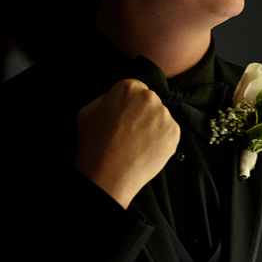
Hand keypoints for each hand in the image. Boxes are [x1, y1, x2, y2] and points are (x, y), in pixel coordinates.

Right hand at [75, 78, 179, 207]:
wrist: (108, 174)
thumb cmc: (95, 145)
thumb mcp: (87, 111)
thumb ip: (104, 99)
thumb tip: (113, 100)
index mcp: (128, 87)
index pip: (135, 88)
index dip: (129, 104)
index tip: (125, 115)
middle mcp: (149, 98)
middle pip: (150, 101)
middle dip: (142, 114)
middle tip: (130, 131)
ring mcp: (164, 116)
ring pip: (160, 117)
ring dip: (152, 127)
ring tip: (136, 143)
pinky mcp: (174, 133)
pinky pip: (169, 133)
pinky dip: (160, 140)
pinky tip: (146, 149)